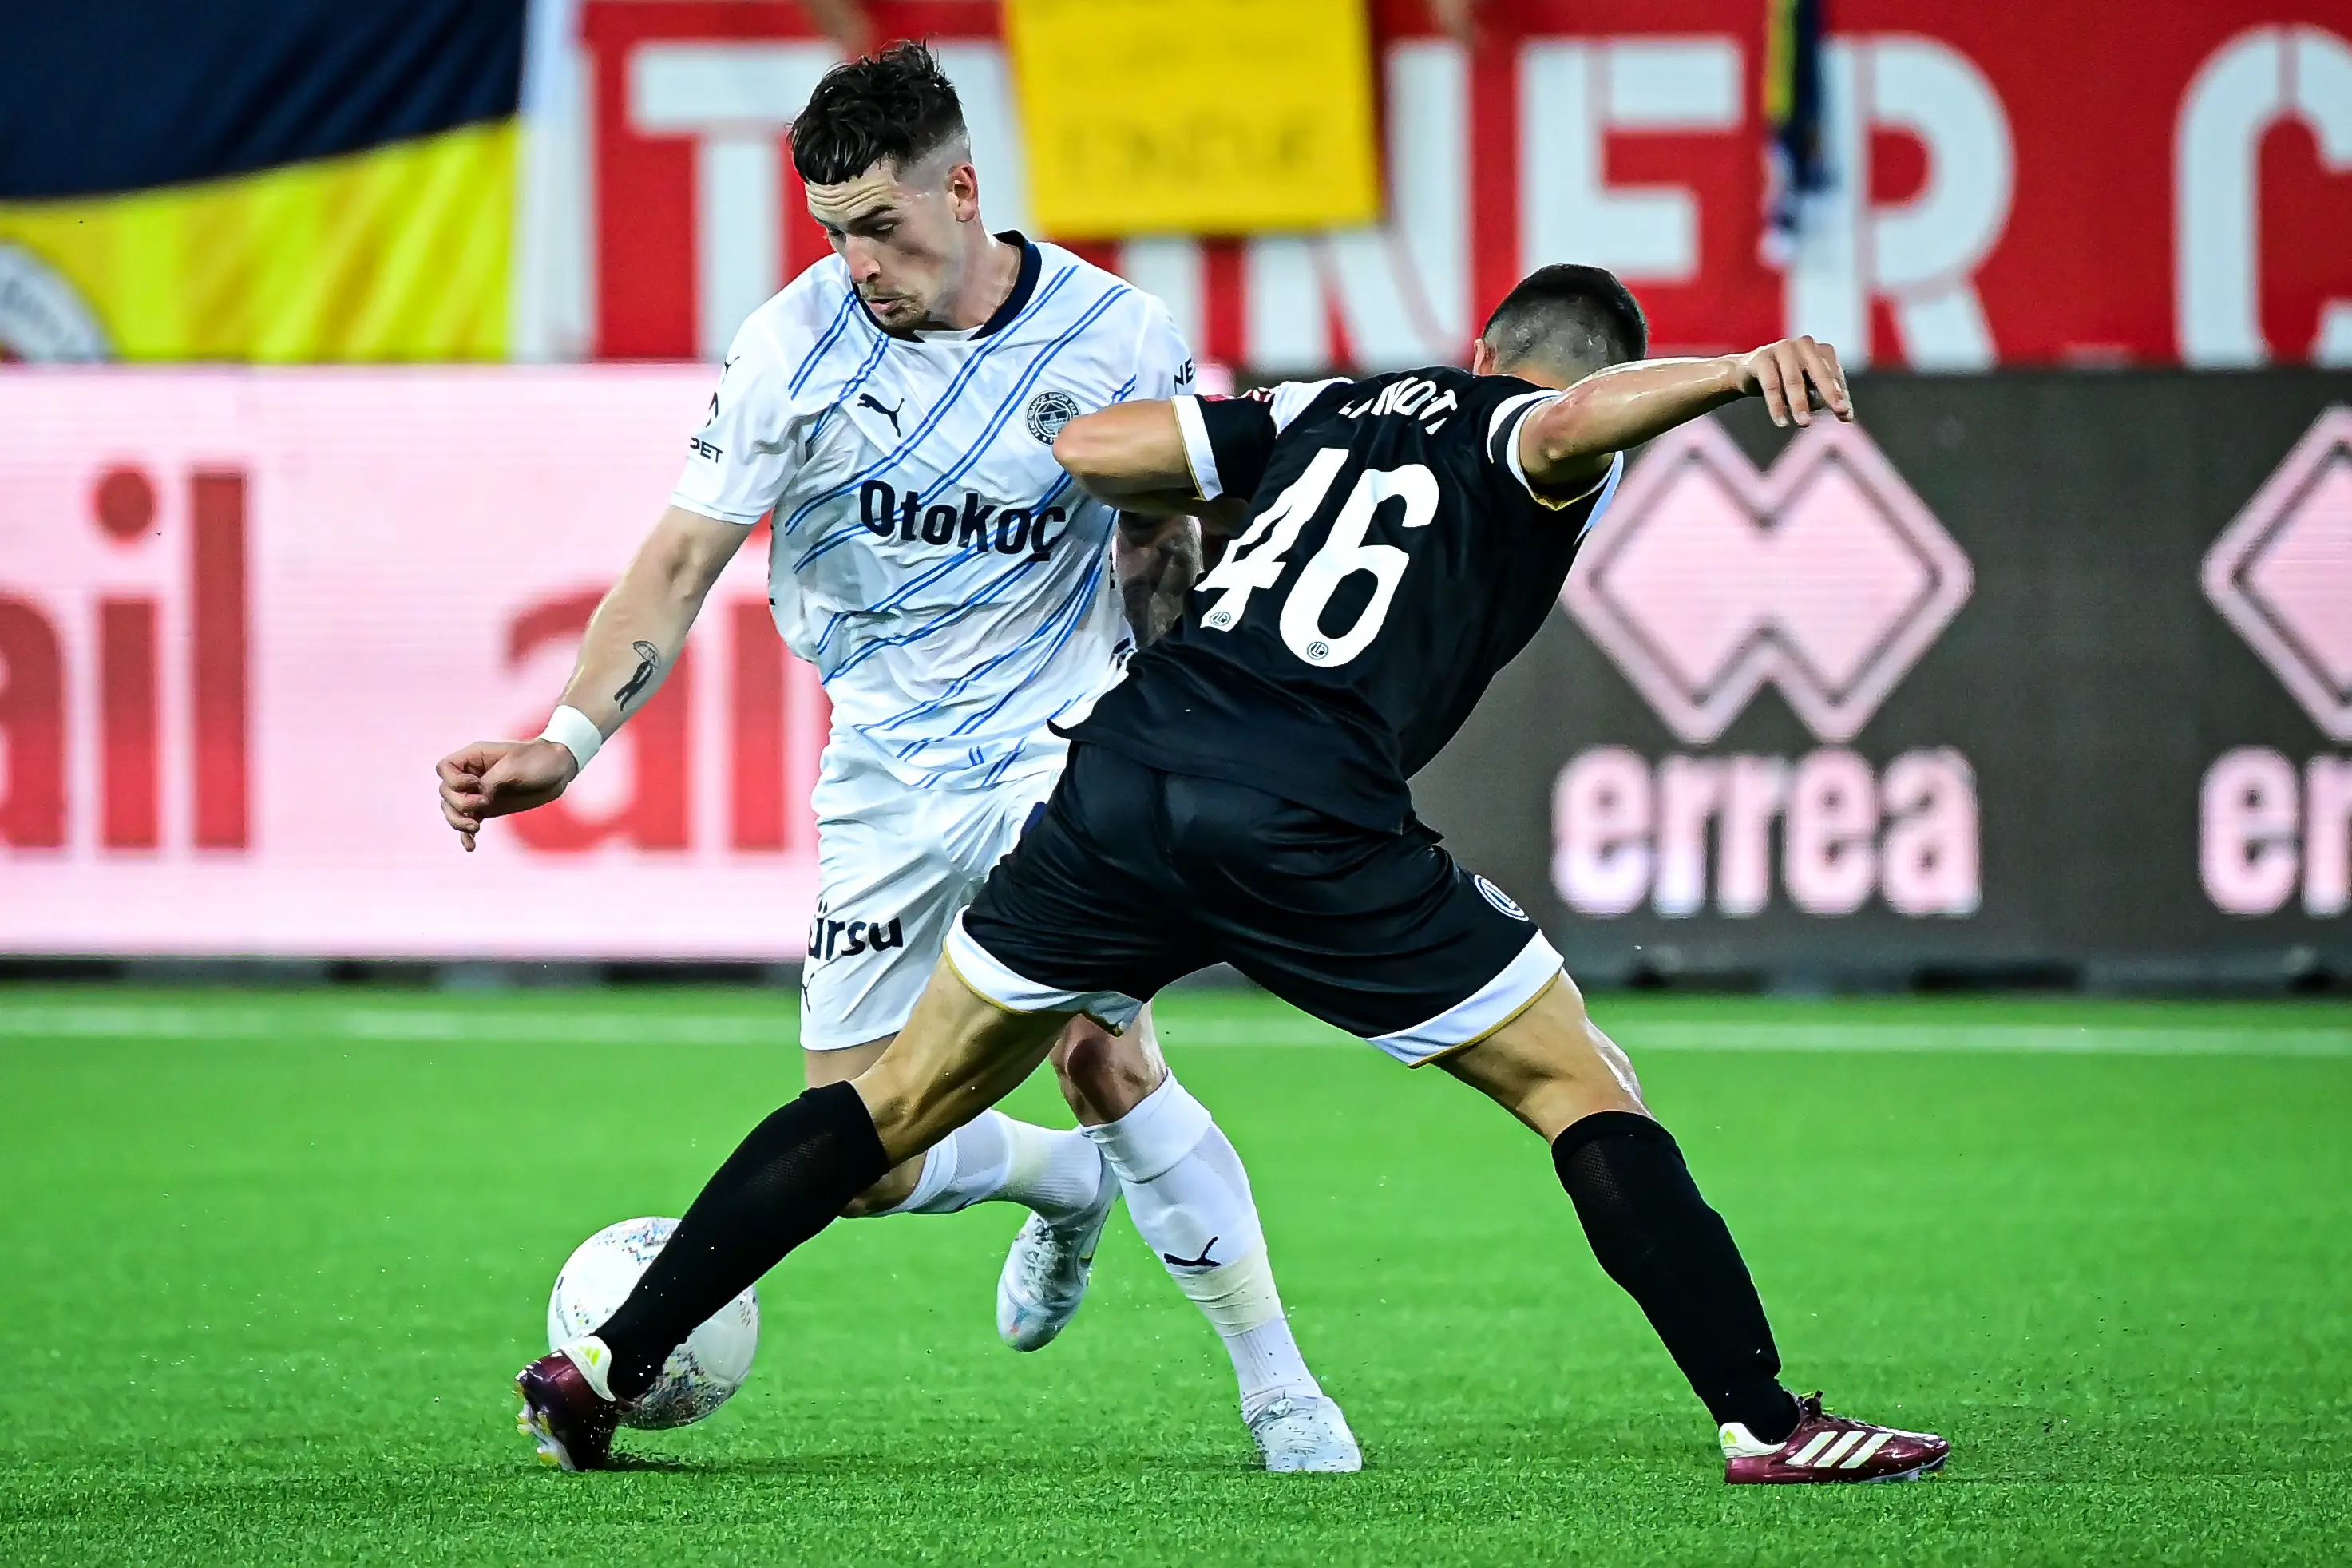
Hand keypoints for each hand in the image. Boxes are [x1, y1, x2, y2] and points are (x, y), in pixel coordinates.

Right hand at [435, 738, 578, 852]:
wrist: (558, 770)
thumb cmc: (538, 761)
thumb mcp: (513, 769)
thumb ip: (490, 784)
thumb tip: (478, 803)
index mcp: (474, 757)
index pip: (444, 768)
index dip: (454, 781)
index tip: (477, 785)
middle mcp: (471, 775)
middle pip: (445, 792)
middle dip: (459, 803)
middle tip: (483, 805)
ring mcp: (478, 793)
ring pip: (452, 809)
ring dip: (458, 822)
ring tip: (476, 829)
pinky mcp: (488, 808)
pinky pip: (469, 822)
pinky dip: (466, 835)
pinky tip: (470, 847)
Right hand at [1733, 336, 1852, 428]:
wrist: (1749, 371)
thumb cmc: (1786, 380)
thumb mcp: (1808, 389)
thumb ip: (1825, 399)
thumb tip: (1846, 415)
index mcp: (1821, 351)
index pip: (1835, 376)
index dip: (1841, 395)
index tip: (1846, 415)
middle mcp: (1804, 345)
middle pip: (1820, 373)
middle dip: (1830, 393)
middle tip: (1840, 411)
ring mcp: (1782, 349)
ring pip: (1793, 380)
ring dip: (1800, 403)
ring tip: (1805, 423)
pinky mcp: (1760, 359)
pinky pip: (1770, 385)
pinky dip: (1776, 405)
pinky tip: (1782, 422)